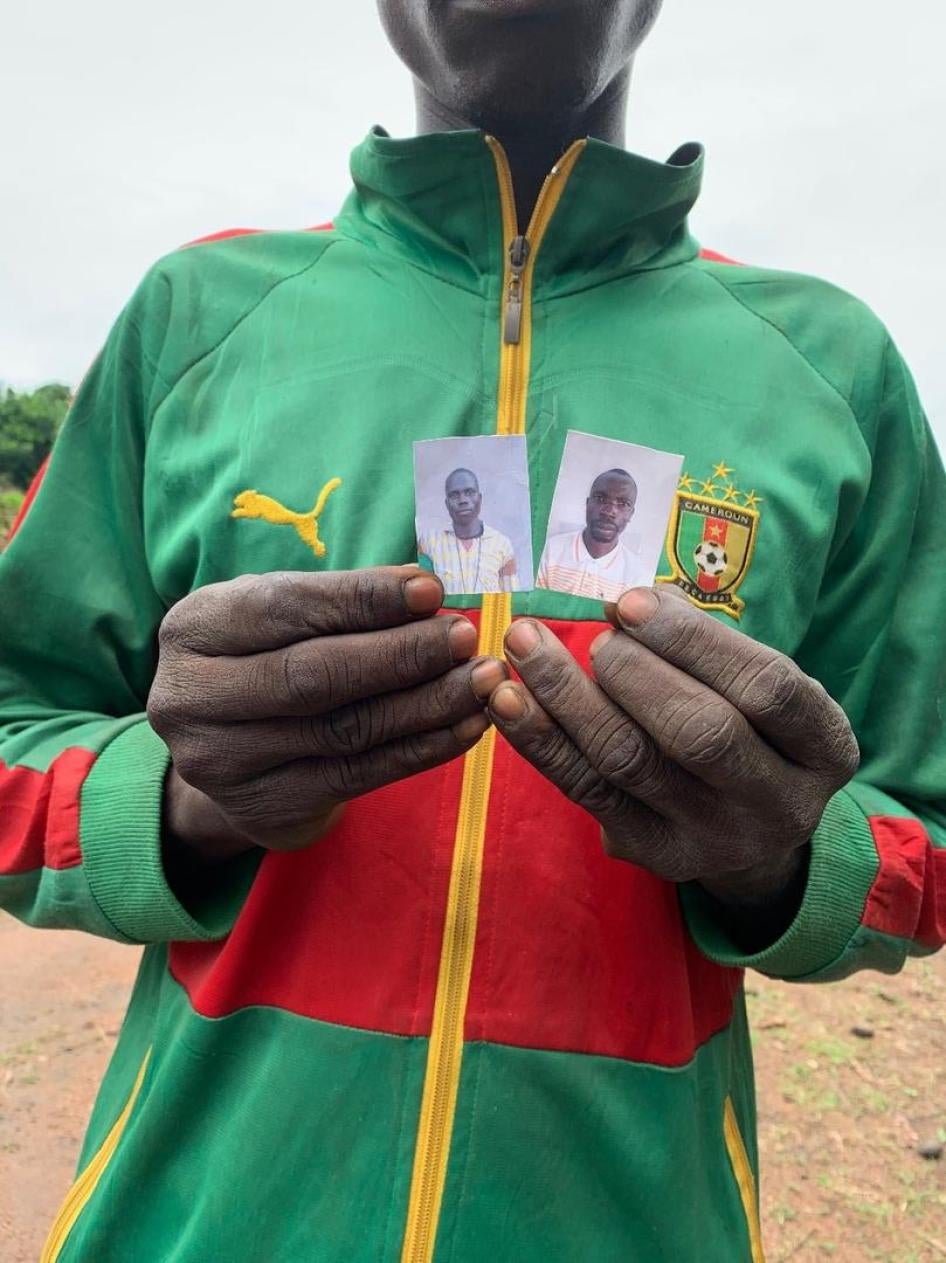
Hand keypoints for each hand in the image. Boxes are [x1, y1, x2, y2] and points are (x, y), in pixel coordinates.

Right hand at [148, 566, 505, 859]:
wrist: (231, 753)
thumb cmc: (266, 658)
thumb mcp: (278, 617)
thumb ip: (338, 603)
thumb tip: (425, 592)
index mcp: (193, 629)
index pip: (283, 609)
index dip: (361, 600)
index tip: (430, 590)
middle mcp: (192, 698)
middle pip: (313, 675)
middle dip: (400, 654)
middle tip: (463, 637)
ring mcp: (224, 763)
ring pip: (345, 729)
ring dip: (426, 703)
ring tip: (481, 679)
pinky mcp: (268, 807)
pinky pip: (361, 774)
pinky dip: (423, 748)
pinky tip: (467, 724)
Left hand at [487, 586, 858, 903]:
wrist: (751, 830)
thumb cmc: (751, 728)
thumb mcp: (757, 686)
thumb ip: (705, 645)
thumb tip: (628, 604)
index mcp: (824, 750)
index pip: (767, 688)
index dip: (695, 640)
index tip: (631, 603)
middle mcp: (779, 804)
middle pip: (700, 733)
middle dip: (633, 673)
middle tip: (596, 636)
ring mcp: (713, 839)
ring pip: (630, 762)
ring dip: (566, 695)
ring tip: (525, 644)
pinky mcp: (652, 853)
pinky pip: (585, 789)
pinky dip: (539, 738)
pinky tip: (504, 696)